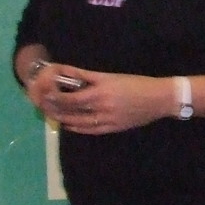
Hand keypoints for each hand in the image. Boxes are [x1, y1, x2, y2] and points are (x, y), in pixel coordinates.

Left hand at [41, 69, 174, 135]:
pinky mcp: (113, 128)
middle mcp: (101, 107)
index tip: (45, 94)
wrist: (160, 99)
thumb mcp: (111, 76)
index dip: (55, 98)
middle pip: (71, 111)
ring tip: (52, 115)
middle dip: (55, 109)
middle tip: (44, 105)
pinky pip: (90, 130)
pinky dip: (77, 128)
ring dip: (63, 119)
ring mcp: (107, 120)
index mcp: (100, 91)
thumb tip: (67, 73)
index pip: (70, 98)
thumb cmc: (137, 83)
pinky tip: (69, 125)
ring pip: (78, 122)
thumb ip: (87, 77)